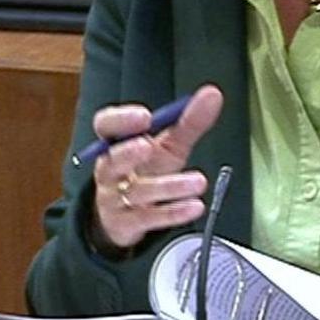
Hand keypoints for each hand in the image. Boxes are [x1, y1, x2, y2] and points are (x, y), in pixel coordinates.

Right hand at [90, 84, 222, 249]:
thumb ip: (189, 121)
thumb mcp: (169, 145)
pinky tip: (194, 206)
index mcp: (117, 143)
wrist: (127, 215)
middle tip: (148, 146)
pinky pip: (148, 218)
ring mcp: (117, 198)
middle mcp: (112, 170)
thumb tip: (213, 95)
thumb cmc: (146, 171)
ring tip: (199, 181)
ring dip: (169, 186)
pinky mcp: (128, 224)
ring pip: (138, 192)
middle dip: (127, 153)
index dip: (121, 121)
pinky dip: (172, 212)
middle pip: (112, 160)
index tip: (144, 117)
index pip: (107, 126)